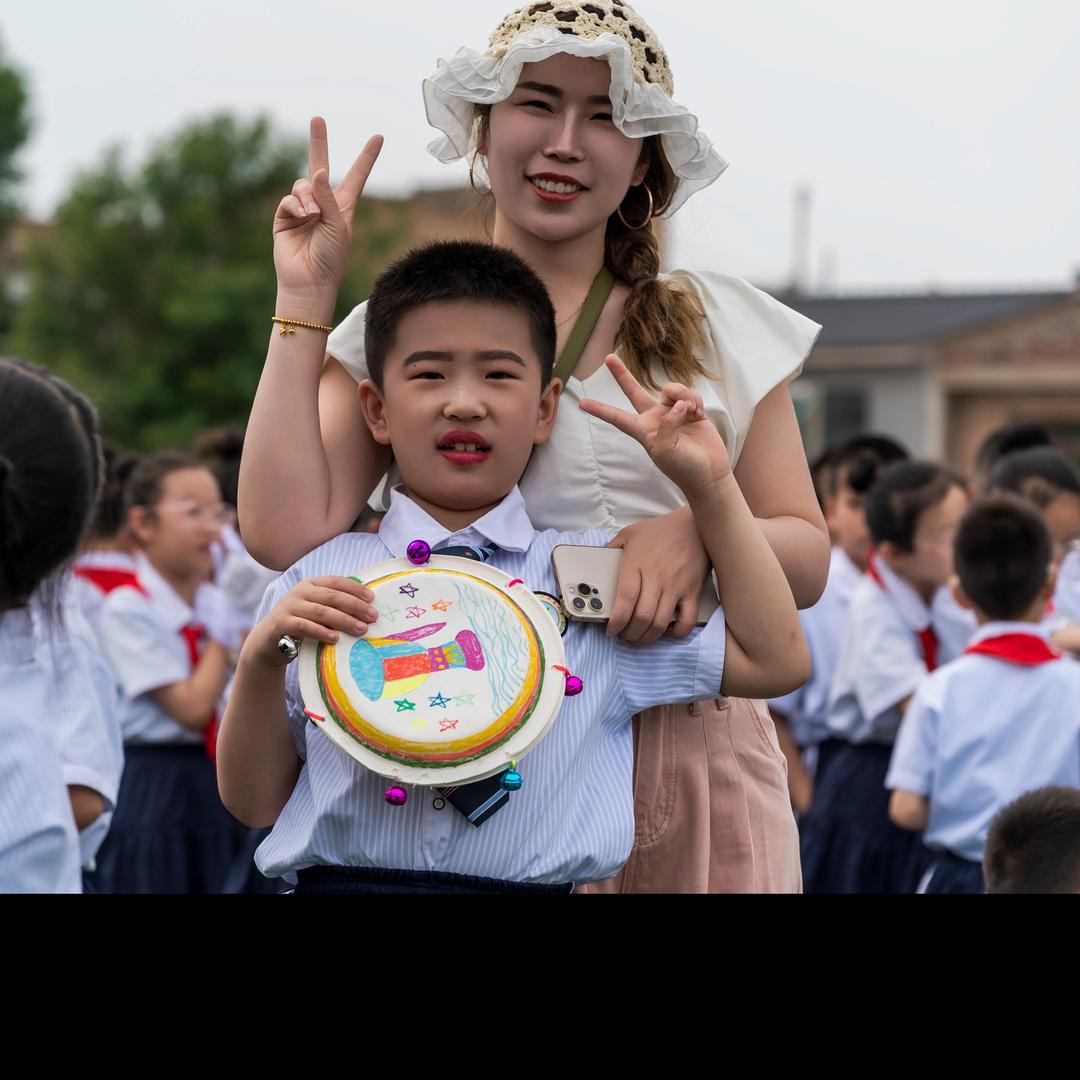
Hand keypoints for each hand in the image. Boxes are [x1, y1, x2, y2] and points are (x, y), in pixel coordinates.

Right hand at [246, 576, 377, 667]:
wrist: (268, 641)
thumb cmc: (300, 623)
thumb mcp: (316, 609)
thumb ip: (333, 605)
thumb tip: (366, 607)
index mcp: (310, 584)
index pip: (336, 582)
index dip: (355, 589)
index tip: (372, 599)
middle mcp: (299, 592)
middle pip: (332, 597)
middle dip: (355, 606)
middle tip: (372, 617)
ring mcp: (289, 606)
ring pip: (320, 611)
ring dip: (343, 620)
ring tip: (360, 629)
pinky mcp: (281, 623)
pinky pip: (303, 626)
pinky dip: (321, 632)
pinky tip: (335, 638)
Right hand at [273, 118, 383, 297]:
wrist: (309, 281)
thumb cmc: (331, 258)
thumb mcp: (338, 225)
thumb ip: (328, 197)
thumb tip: (319, 171)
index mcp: (344, 207)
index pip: (356, 176)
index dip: (366, 157)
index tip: (378, 137)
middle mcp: (323, 205)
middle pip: (320, 166)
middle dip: (318, 142)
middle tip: (318, 118)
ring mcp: (303, 210)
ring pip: (303, 184)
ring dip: (309, 195)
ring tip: (313, 215)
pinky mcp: (285, 217)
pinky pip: (289, 199)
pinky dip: (296, 205)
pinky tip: (302, 217)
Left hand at [579, 355, 730, 497]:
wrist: (708, 472)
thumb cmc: (683, 468)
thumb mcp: (665, 451)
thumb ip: (666, 426)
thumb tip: (677, 405)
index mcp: (643, 430)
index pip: (617, 417)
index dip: (600, 410)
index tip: (581, 404)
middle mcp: (655, 418)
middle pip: (634, 391)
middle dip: (622, 374)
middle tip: (609, 358)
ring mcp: (672, 412)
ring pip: (670, 389)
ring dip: (682, 395)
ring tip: (691, 412)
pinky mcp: (690, 410)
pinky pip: (689, 394)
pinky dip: (695, 400)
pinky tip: (699, 413)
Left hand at [606, 508, 709, 641]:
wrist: (695, 525)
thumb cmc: (661, 530)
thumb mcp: (630, 534)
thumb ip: (612, 548)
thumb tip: (599, 560)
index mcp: (636, 564)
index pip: (625, 599)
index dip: (616, 620)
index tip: (611, 628)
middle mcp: (656, 577)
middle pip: (641, 617)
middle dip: (629, 633)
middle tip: (624, 634)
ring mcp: (675, 586)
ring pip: (660, 623)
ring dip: (647, 637)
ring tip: (639, 637)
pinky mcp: (692, 592)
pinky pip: (686, 621)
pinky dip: (676, 632)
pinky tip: (667, 630)